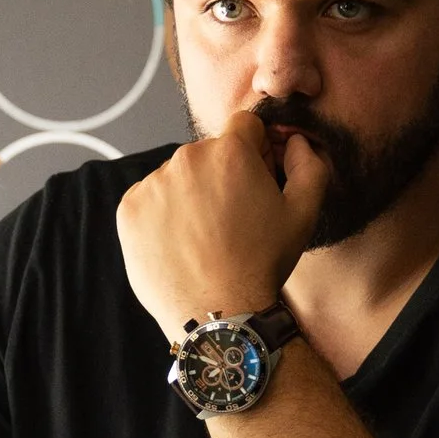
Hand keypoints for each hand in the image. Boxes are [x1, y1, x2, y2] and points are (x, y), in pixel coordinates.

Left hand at [116, 108, 327, 337]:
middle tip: (231, 218)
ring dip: (190, 194)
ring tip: (204, 236)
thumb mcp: (303, 214)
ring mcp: (154, 183)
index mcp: (231, 152)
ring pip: (177, 176)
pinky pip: (149, 199)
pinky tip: (180, 243)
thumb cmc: (262, 264)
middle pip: (209, 152)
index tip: (253, 179)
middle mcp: (187, 159)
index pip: (244, 125)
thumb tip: (296, 141)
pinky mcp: (130, 208)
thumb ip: (309, 165)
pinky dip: (162, 215)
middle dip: (221, 174)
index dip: (254, 149)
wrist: (217, 312)